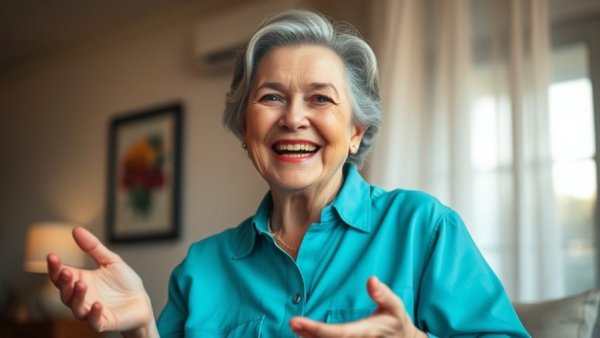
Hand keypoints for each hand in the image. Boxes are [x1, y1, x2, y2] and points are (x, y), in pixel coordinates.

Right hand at [46, 227, 157, 336]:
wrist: (142, 302)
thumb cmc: (124, 282)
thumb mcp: (111, 261)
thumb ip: (93, 247)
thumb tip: (76, 229)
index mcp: (81, 280)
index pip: (61, 275)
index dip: (55, 267)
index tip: (52, 256)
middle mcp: (82, 297)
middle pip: (65, 291)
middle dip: (63, 282)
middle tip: (65, 271)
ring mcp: (91, 311)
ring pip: (76, 307)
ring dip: (77, 296)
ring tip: (81, 283)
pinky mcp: (103, 322)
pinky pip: (95, 321)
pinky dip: (94, 313)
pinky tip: (97, 304)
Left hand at [289, 276, 426, 337]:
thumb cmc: (396, 322)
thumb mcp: (395, 307)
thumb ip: (384, 294)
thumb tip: (371, 279)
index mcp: (366, 333)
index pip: (337, 333)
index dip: (315, 329)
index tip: (297, 321)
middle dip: (308, 334)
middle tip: (292, 323)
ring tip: (296, 328)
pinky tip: (306, 335)